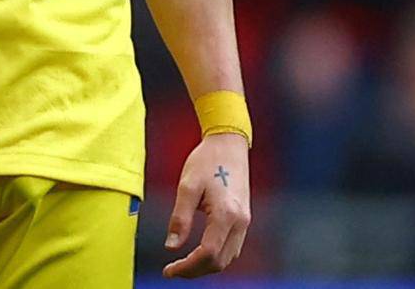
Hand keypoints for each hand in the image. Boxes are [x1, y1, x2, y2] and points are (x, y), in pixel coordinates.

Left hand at [163, 133, 250, 277]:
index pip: (208, 254)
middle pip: (220, 262)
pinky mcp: (244, 219)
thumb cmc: (206, 160)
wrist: (228, 143)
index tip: (169, 270)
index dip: (187, 267)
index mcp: (226, 214)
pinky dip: (216, 256)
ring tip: (183, 264)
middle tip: (172, 270)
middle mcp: (240, 222)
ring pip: (228, 258)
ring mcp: (245, 221)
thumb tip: (171, 246)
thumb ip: (180, 218)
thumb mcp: (187, 186)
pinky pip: (232, 248)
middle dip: (195, 271)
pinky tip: (200, 253)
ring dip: (206, 266)